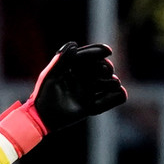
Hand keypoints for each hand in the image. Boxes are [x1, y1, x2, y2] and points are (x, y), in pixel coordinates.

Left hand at [0, 42, 126, 155]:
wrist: (42, 118)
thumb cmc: (43, 95)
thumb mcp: (51, 75)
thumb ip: (62, 60)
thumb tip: (74, 44)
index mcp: (72, 68)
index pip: (87, 56)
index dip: (97, 52)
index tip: (108, 51)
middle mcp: (82, 78)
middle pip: (100, 68)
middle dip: (106, 67)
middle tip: (106, 70)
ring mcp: (87, 92)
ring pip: (107, 83)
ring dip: (112, 82)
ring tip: (113, 82)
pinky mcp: (91, 106)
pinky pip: (109, 101)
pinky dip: (117, 97)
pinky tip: (120, 93)